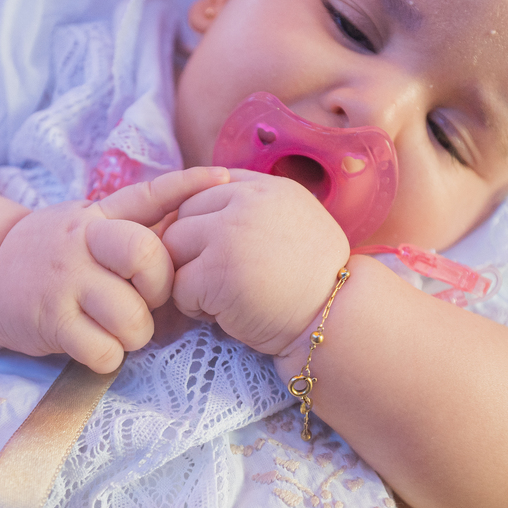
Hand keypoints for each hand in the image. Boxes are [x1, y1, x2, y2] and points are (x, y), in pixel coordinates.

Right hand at [0, 167, 228, 372]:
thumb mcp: (90, 221)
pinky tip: (92, 344)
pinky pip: (104, 351)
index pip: (149, 195)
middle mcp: (83, 241)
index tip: (224, 179)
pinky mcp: (49, 320)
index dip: (187, 187)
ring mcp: (65, 281)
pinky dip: (107, 356)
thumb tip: (201, 204)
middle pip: (147, 257)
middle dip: (161, 288)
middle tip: (147, 300)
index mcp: (100, 216)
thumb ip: (136, 218)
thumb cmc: (58, 252)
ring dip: (133, 334)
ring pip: (132, 318)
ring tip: (114, 328)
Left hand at [162, 170, 349, 355]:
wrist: (334, 320)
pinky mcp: (216, 270)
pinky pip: (178, 284)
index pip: (206, 188)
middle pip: (183, 215)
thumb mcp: (295, 222)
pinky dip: (193, 306)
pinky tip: (223, 313)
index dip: (205, 224)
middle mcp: (247, 201)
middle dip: (191, 250)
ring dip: (187, 276)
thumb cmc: (312, 281)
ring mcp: (229, 233)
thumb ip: (255, 207)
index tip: (220, 252)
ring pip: (172, 246)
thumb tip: (205, 208)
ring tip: (219, 295)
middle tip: (219, 278)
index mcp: (267, 187)